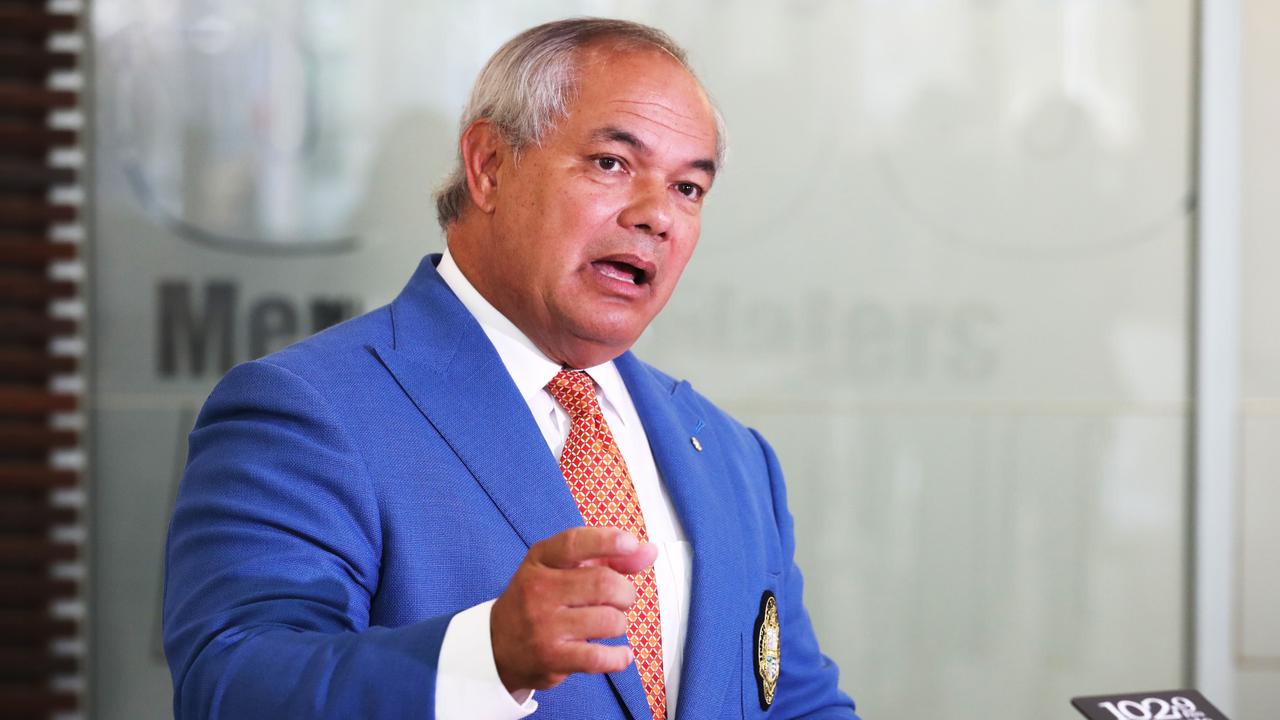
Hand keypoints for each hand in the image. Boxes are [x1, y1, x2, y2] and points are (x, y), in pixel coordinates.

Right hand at [490, 526, 657, 692]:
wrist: (497, 645)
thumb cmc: (540, 600)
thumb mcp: (563, 569)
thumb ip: (607, 558)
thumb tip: (649, 552)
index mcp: (540, 560)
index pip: (575, 543)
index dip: (607, 541)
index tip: (631, 544)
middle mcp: (538, 590)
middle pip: (603, 584)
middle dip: (625, 592)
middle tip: (622, 599)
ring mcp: (544, 626)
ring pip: (608, 620)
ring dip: (620, 623)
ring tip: (610, 624)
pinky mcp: (552, 658)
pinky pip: (600, 657)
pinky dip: (619, 657)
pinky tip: (620, 654)